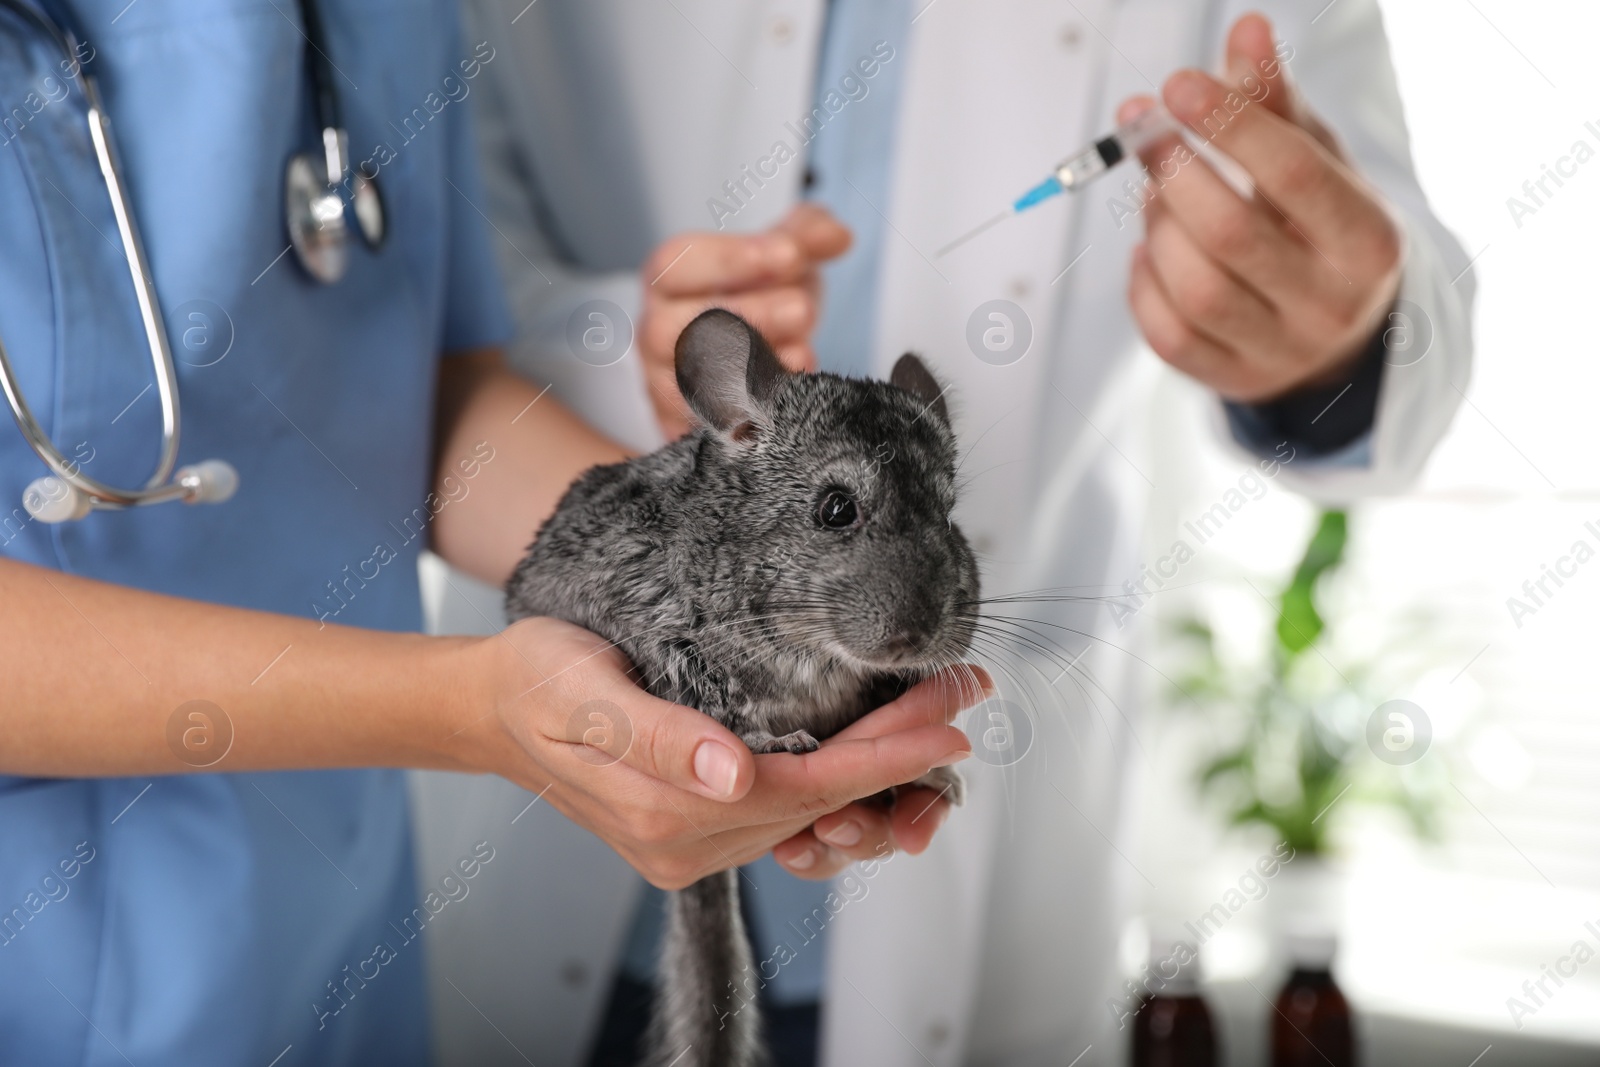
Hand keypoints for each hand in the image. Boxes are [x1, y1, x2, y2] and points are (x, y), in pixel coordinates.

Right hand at [451, 616, 984, 888]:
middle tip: (963, 696)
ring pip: (812, 811)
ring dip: (879, 767)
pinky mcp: (696, 828)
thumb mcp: (584, 690)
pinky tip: (873, 747)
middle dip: (901, 752)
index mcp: (669, 811)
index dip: (884, 755)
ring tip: (936, 715)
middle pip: (823, 800)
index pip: (807, 785)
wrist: (489, 709)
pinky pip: (784, 813)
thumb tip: (732, 772)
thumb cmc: (536, 683)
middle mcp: (689, 841)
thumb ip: (657, 734)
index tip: (948, 720)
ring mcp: (693, 843)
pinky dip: (837, 781)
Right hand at [637, 204, 850, 436]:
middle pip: (680, 326)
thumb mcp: (782, 257)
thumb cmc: (758, 300)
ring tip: (803, 352)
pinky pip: (712, 426)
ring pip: (693, 382)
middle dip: (749, 316)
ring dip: (753, 367)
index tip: (789, 256)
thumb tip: (835, 236)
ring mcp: (666, 386)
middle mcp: (656, 334)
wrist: (754, 359)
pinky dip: (756, 411)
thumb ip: (806, 235)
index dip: (730, 260)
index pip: (675, 264)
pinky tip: (791, 393)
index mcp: (668, 281)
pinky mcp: (686, 430)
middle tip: (803, 310)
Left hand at [1122, 13, 1402, 402]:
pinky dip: (1145, 285)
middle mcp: (1330, 303)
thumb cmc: (1319, 228)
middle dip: (1175, 172)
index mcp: (1367, 240)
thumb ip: (1275, 102)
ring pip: (1196, 288)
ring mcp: (1281, 351)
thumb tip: (1246, 28)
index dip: (1230, 126)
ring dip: (1158, 228)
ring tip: (1155, 193)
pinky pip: (1167, 335)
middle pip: (1232, 233)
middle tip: (1144, 130)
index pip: (1294, 174)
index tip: (1177, 86)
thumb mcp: (1316, 161)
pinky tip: (1151, 250)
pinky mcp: (1233, 380)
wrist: (1338, 333)